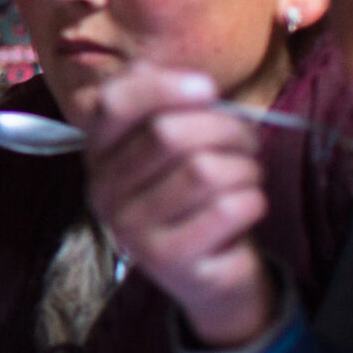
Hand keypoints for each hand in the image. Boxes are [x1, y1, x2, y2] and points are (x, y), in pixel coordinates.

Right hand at [83, 66, 277, 348]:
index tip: (208, 89)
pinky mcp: (166, 260)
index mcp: (99, 153)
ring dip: (245, 167)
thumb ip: (167, 105)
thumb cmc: (197, 195)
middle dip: (225, 128)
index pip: (113, 103)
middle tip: (247, 142)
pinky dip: (253, 201)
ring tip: (248, 176)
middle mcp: (103, 191)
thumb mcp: (176, 144)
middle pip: (168, 134)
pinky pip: (225, 210)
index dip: (164, 86)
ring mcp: (130, 230)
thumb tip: (181, 78)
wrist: (212, 274)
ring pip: (203, 171)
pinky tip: (247, 208)